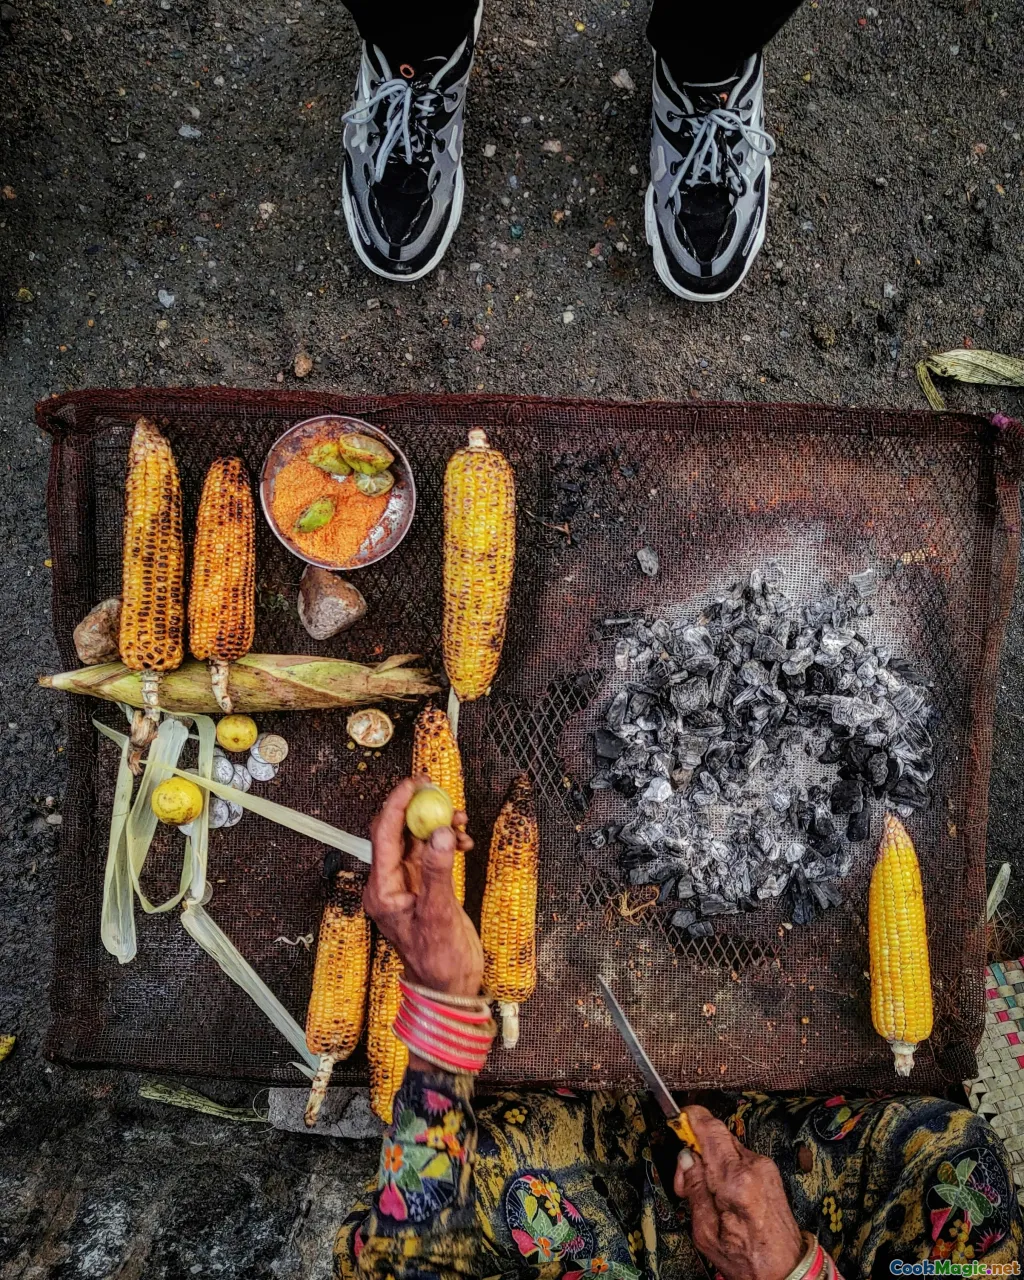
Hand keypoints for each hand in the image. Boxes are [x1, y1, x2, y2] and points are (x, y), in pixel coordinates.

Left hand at [364, 777, 482, 999]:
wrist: (448, 988)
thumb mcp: (439, 916)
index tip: (415, 783)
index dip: (397, 805)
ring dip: (436, 825)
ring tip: (461, 822)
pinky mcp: (423, 886)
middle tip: (439, 791)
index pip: (383, 836)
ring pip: (415, 839)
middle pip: (397, 832)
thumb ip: (438, 872)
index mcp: (382, 891)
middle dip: (418, 809)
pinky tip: (463, 843)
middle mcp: (389, 883)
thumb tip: (440, 833)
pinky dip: (445, 842)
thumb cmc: (438, 961)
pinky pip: (429, 852)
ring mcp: (406, 884)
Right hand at [674, 1106, 803, 1279]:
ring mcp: (764, 1167)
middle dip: (694, 1148)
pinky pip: (737, 1156)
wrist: (787, 1270)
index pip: (710, 1130)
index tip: (676, 1120)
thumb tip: (686, 1159)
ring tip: (704, 1192)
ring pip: (725, 1145)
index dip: (690, 1119)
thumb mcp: (706, 1234)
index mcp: (737, 1181)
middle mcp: (754, 1167)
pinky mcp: (768, 1171)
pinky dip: (723, 1166)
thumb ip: (694, 1190)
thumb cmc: (749, 1260)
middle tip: (685, 1179)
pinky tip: (721, 1192)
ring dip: (708, 1159)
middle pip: (716, 1134)